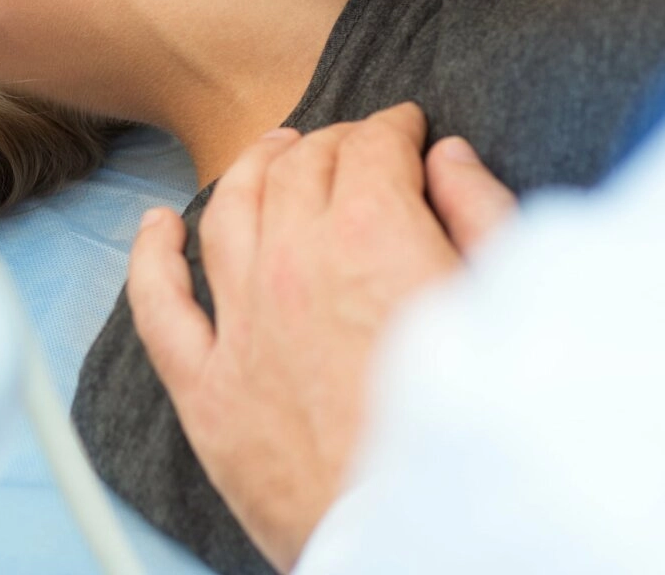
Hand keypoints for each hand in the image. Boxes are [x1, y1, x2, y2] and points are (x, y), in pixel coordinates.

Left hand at [126, 106, 516, 570]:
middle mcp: (294, 265)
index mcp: (374, 235)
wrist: (424, 538)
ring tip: (270, 156)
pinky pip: (158, 305)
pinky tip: (158, 227)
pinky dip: (152, 255)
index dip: (391, 129)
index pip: (370, 147)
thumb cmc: (485, 434)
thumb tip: (448, 159)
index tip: (405, 132)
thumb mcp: (512, 307)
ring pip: (227, 212)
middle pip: (299, 169)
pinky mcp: (207, 391)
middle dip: (330, 143)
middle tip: (352, 147)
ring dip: (250, 171)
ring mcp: (242, 327)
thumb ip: (480, 217)